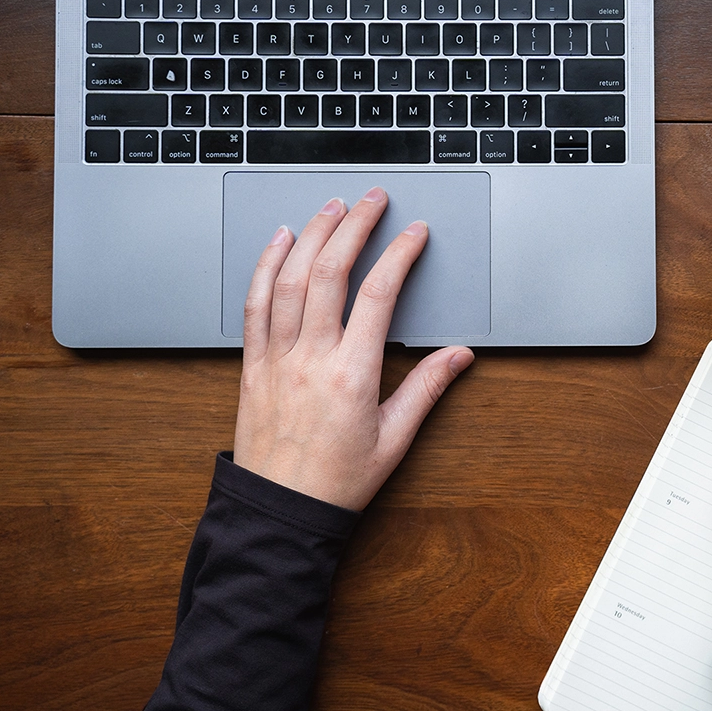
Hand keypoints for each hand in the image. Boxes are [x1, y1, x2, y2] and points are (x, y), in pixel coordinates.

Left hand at [233, 190, 474, 511]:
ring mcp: (276, 358)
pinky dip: (265, 266)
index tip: (414, 233)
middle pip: (329, 273)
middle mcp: (311, 358)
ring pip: (288, 280)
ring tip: (330, 207)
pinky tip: (278, 240)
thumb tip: (459, 355)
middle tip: (372, 199)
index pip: (378, 295)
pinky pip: (254, 305)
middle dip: (353, 226)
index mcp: (352, 375)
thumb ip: (427, 390)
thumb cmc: (338, 481)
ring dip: (310, 236)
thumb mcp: (394, 440)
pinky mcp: (252, 365)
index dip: (399, 255)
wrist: (279, 511)